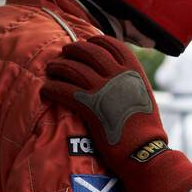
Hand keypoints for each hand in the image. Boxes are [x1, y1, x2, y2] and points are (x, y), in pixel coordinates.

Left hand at [42, 36, 191, 191]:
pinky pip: (63, 90)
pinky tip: (45, 90)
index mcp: (133, 70)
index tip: (87, 43)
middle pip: (88, 51)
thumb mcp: (143, 96)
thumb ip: (129, 82)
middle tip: (64, 53)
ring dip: (58, 66)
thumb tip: (115, 76)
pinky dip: (51, 88)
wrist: (144, 150)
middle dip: (73, 50)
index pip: (110, 44)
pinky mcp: (89, 106)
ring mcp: (103, 89)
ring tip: (51, 68)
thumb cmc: (145, 129)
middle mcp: (118, 75)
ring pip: (72, 68)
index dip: (95, 41)